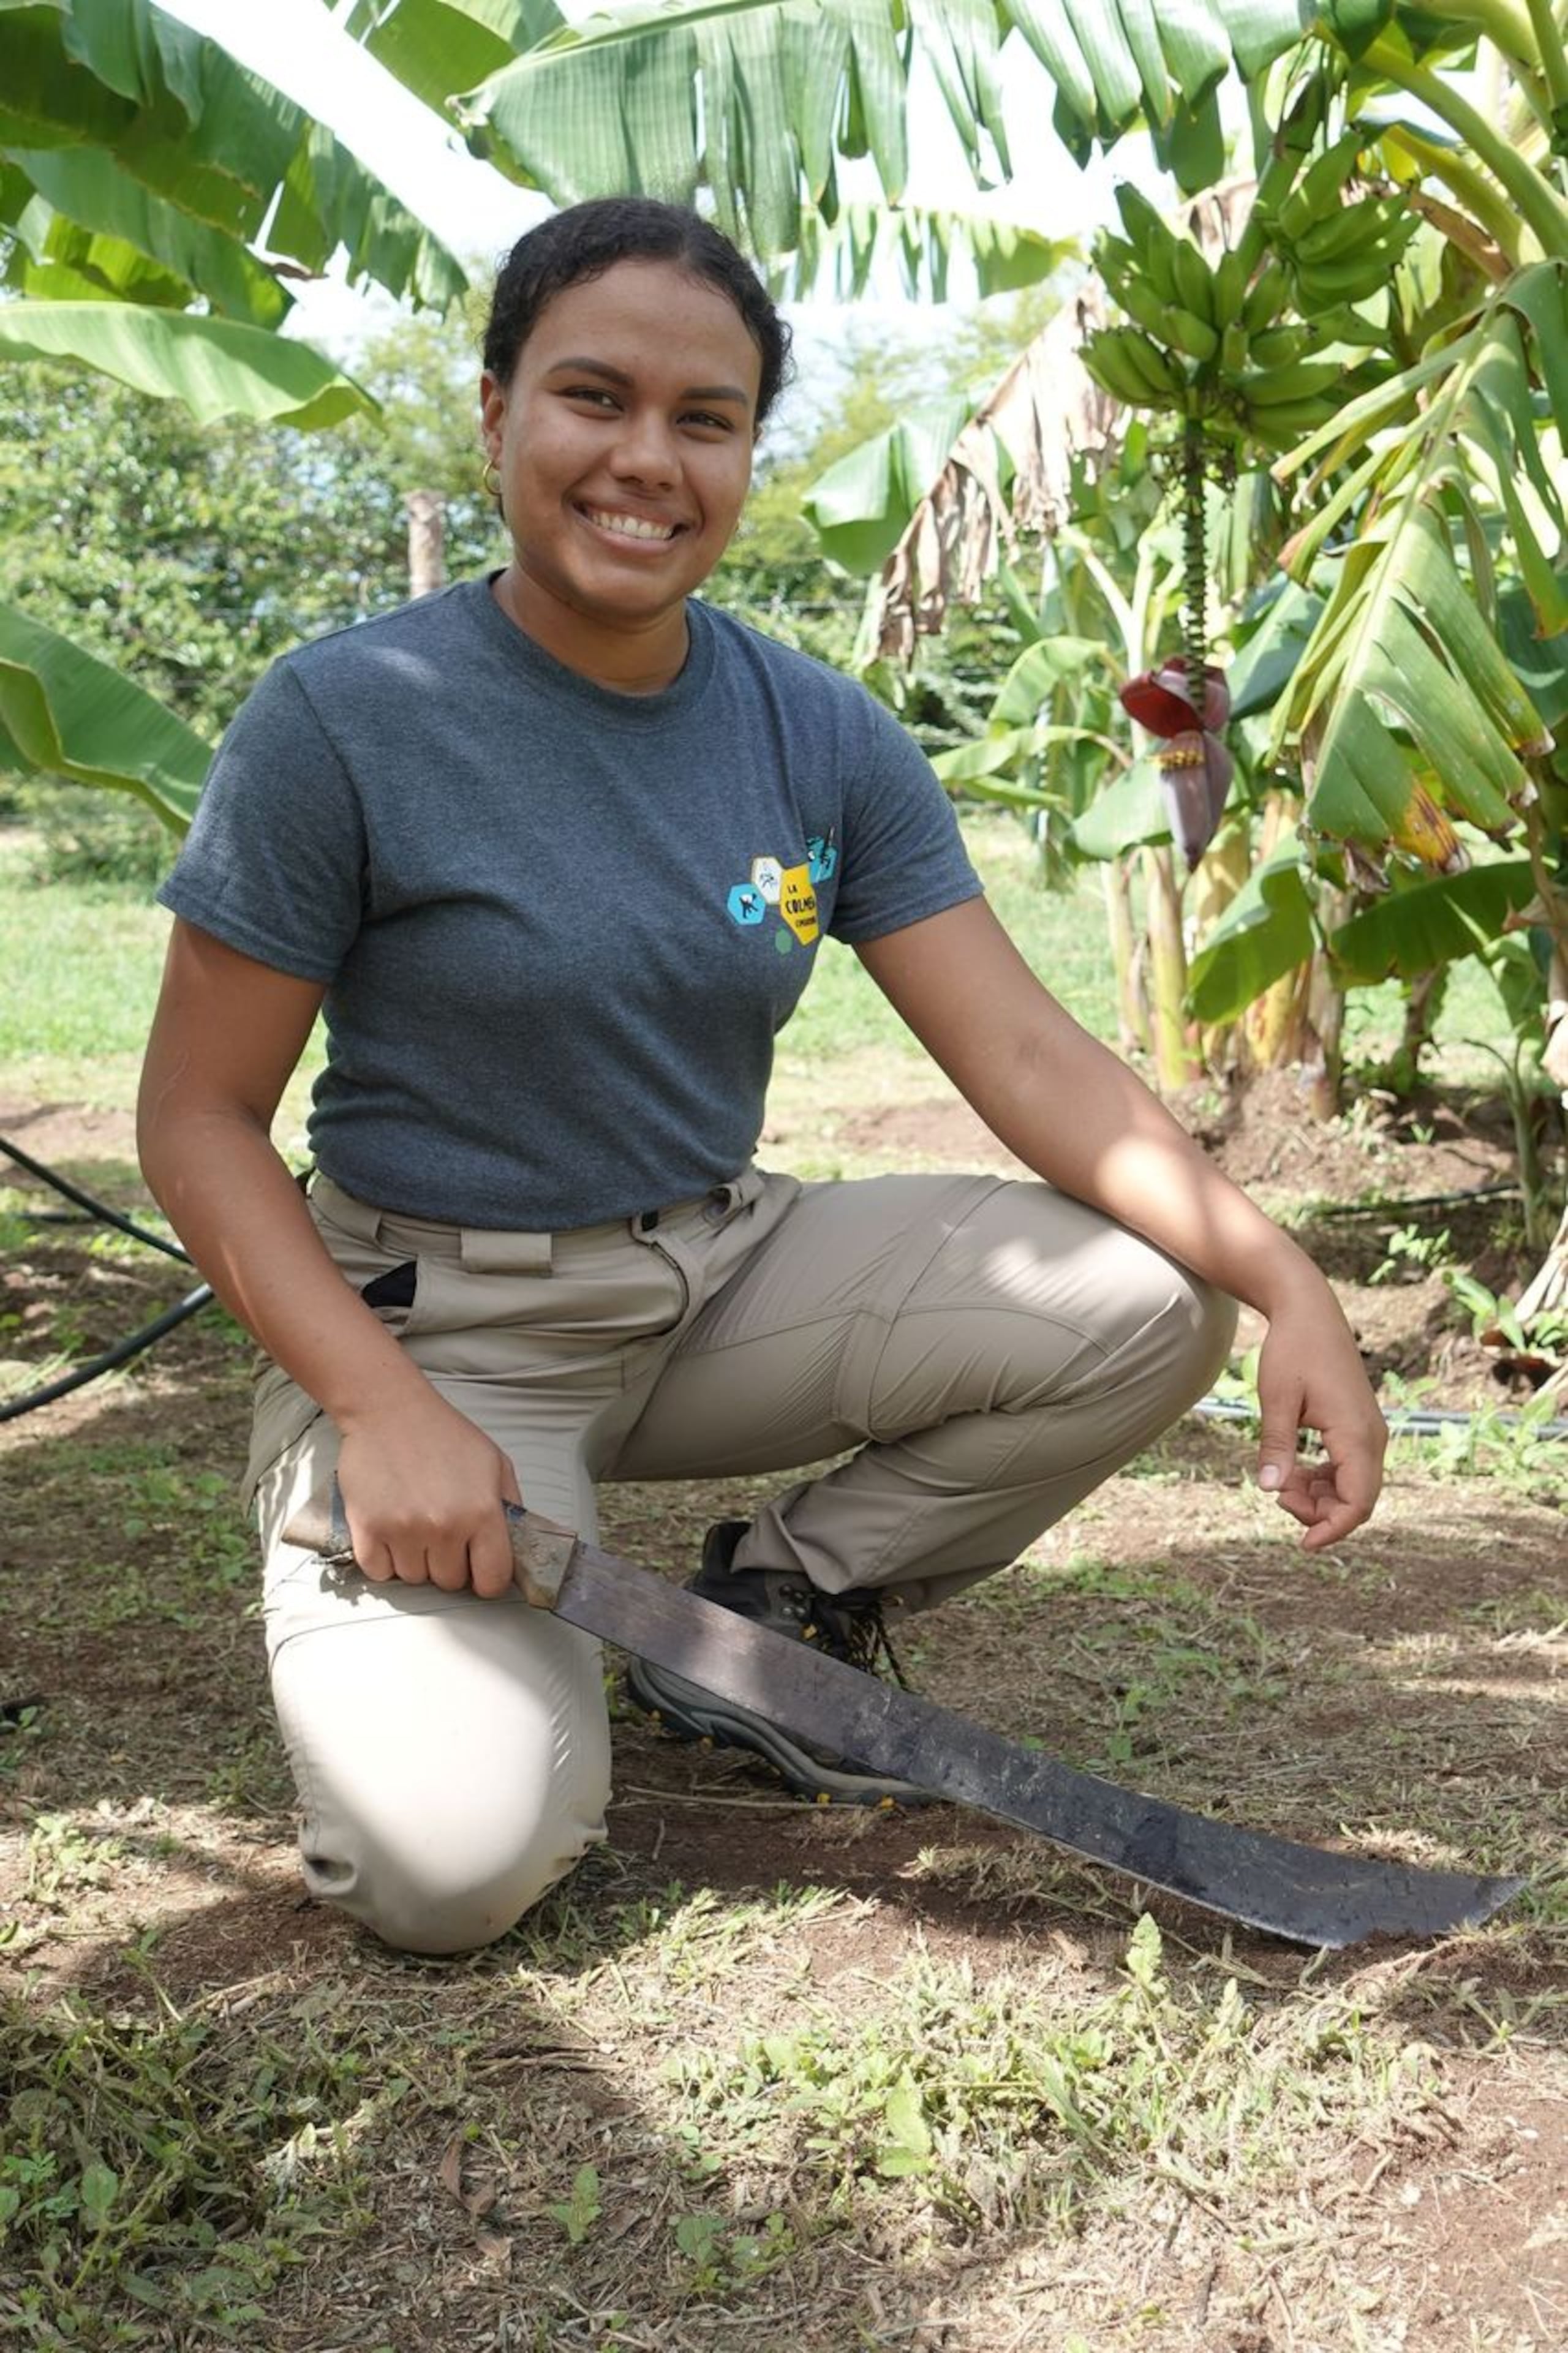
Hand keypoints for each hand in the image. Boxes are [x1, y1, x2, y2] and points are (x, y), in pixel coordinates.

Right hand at [334, 1393, 522, 1598]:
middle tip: (442, 1532)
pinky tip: (391, 1531)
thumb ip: (511, 1509)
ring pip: (414, 1578)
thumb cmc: (443, 1434)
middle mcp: (444, 1526)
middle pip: (450, 1581)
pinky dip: (384, 1559)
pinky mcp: (367, 1529)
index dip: (487, 1578)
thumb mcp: (496, 1464)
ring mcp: (403, 1530)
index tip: (480, 1569)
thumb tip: (515, 1549)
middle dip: (449, 1563)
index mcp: (482, 1512)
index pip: (492, 1580)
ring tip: (415, 1523)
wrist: (390, 1411)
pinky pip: (379, 1572)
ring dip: (416, 1559)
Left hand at [1254, 1280, 1387, 1550]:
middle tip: (1278, 1496)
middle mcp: (1372, 1437)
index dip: (1332, 1530)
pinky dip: (1325, 1480)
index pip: (1358, 1503)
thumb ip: (1277, 1445)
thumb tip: (1270, 1489)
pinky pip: (1350, 1470)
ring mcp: (1369, 1432)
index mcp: (1357, 1434)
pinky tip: (1295, 1471)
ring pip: (1355, 1488)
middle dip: (1321, 1513)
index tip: (1302, 1545)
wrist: (1310, 1312)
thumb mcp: (1277, 1398)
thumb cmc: (1292, 1350)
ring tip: (1281, 1481)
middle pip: (1359, 1501)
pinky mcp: (1359, 1427)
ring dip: (1321, 1497)